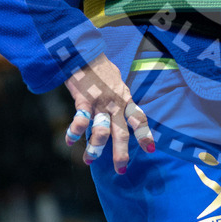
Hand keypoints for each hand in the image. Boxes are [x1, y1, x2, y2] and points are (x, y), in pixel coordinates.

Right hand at [65, 52, 154, 172]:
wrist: (85, 52)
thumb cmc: (100, 67)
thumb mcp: (117, 80)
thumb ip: (121, 94)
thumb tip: (125, 103)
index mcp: (125, 98)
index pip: (139, 119)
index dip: (145, 135)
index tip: (150, 149)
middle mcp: (115, 103)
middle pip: (122, 133)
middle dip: (122, 153)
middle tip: (121, 169)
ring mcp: (100, 103)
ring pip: (102, 132)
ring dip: (95, 148)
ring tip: (89, 160)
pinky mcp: (84, 100)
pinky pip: (81, 121)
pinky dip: (75, 133)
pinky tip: (69, 141)